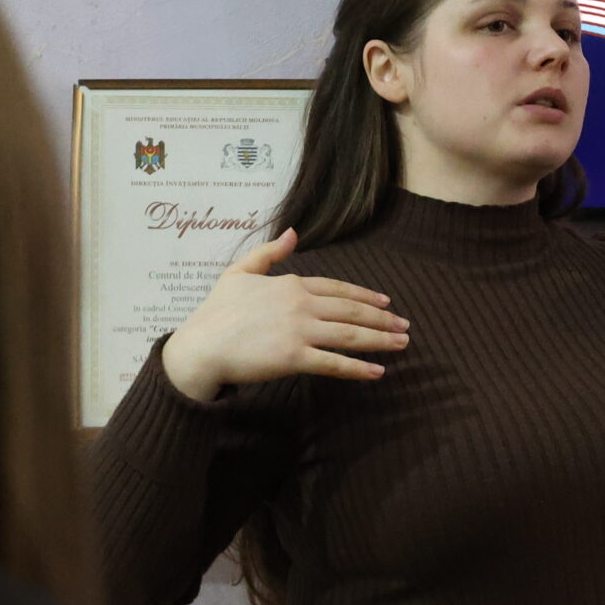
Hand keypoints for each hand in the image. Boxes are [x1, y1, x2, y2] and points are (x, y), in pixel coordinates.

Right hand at [160, 228, 407, 400]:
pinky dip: (358, 368)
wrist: (200, 346)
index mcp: (290, 284)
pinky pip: (334, 363)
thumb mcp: (238, 273)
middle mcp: (300, 304)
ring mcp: (299, 330)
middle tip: (405, 327)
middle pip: (351, 311)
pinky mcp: (294, 357)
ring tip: (402, 344)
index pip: (338, 289)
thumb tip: (293, 233)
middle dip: (382, 319)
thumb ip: (268, 253)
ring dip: (380, 340)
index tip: (386, 303)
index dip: (365, 296)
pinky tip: (378, 372)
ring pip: (350, 335)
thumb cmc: (215, 312)